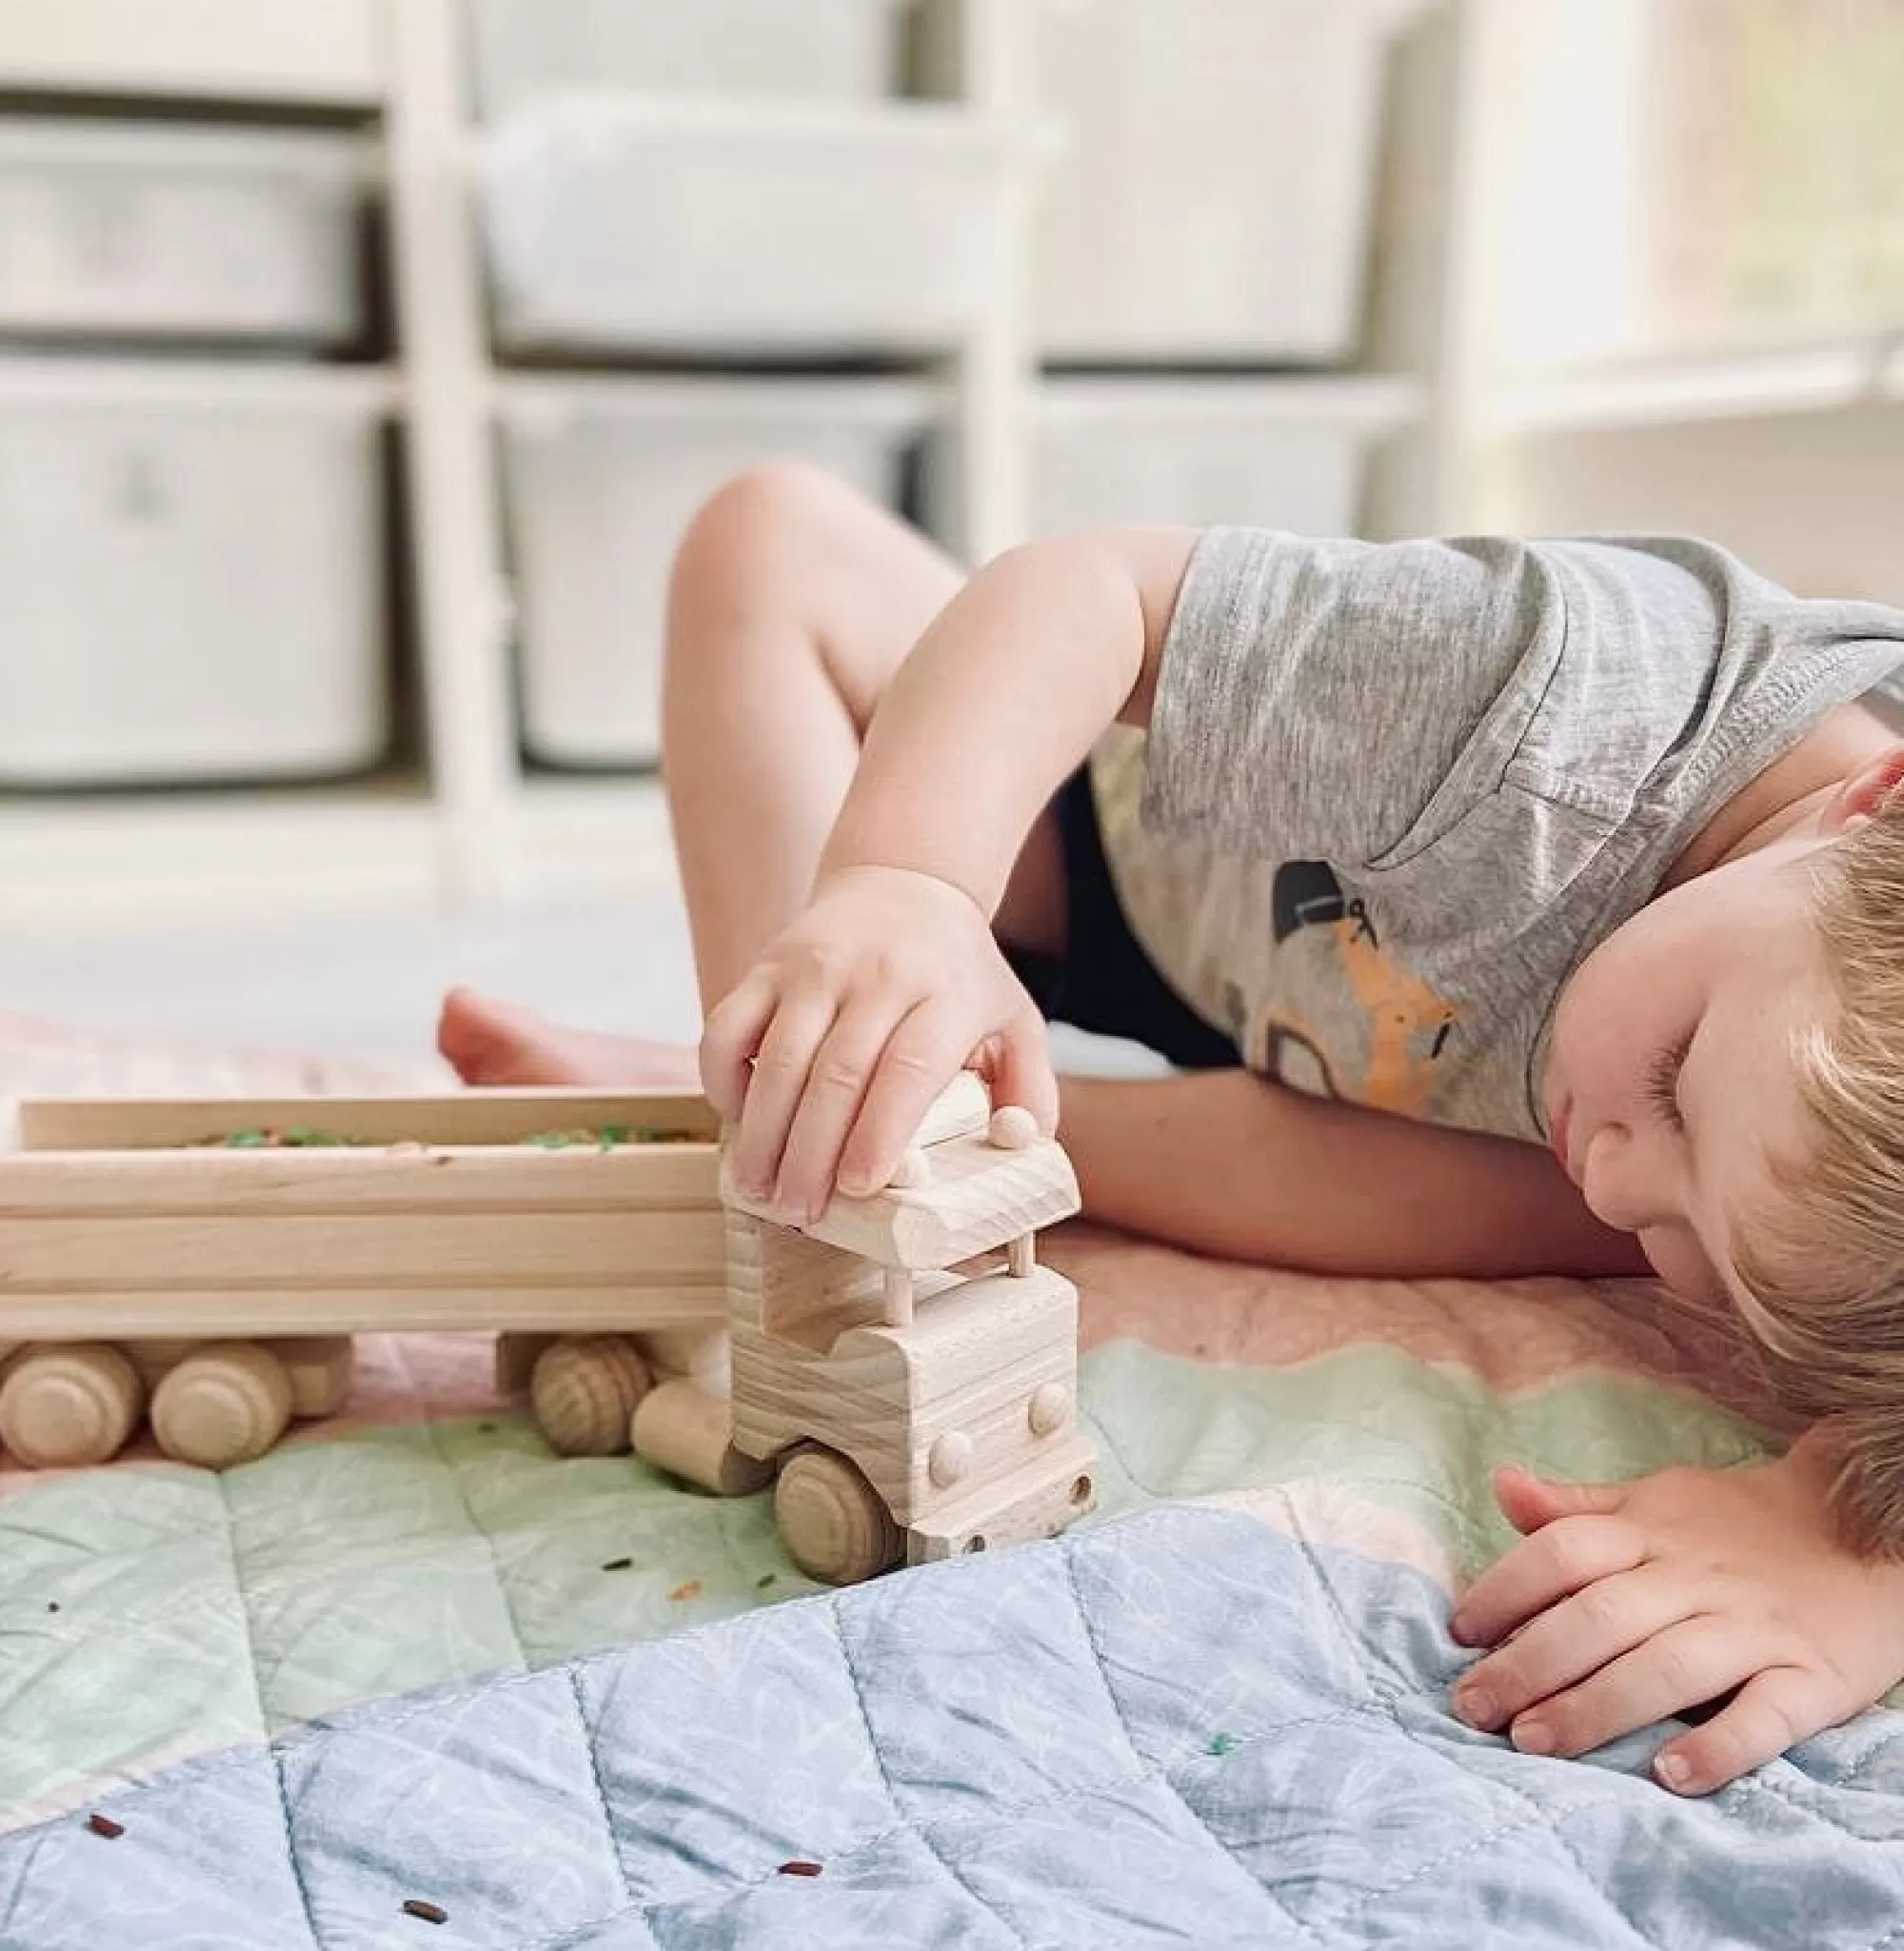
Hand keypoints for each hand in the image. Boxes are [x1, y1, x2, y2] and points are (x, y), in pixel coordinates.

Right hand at [700, 864, 1055, 1222]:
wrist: (905, 883)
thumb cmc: (959, 975)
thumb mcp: (1014, 1021)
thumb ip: (1030, 1091)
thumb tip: (1021, 1149)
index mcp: (947, 997)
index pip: (909, 1069)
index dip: (880, 1131)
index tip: (859, 1187)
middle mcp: (880, 977)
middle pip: (837, 1075)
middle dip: (812, 1154)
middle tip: (800, 1213)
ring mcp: (816, 968)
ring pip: (779, 1058)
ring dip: (763, 1132)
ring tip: (758, 1189)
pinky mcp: (768, 964)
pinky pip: (728, 1026)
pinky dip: (723, 1078)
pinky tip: (737, 1121)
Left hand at [1448, 1448, 1903, 1794]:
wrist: (1871, 1525)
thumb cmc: (1737, 1525)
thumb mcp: (1655, 1500)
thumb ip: (1577, 1506)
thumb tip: (1502, 1486)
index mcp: (1650, 1532)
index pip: (1563, 1553)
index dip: (1505, 1589)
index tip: (1459, 1633)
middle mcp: (1695, 1579)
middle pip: (1601, 1617)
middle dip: (1529, 1663)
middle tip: (1473, 1708)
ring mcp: (1754, 1628)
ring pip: (1667, 1668)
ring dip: (1596, 1707)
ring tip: (1535, 1743)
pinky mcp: (1813, 1678)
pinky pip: (1766, 1716)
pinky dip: (1721, 1747)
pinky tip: (1672, 1777)